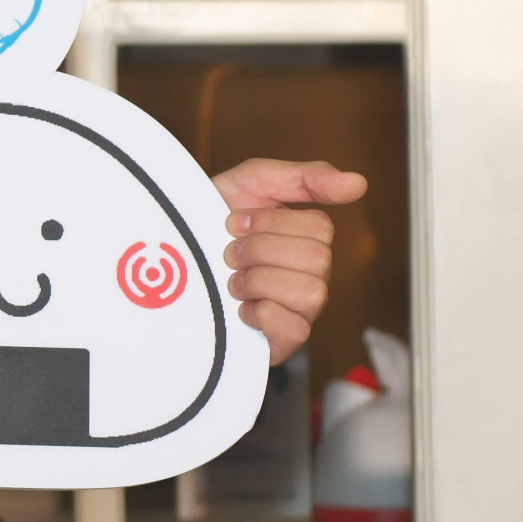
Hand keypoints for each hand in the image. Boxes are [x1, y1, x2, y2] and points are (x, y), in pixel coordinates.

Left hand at [210, 157, 363, 366]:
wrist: (163, 261)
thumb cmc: (211, 221)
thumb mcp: (252, 183)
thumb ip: (305, 177)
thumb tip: (359, 183)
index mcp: (306, 241)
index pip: (321, 228)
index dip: (269, 222)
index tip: (233, 221)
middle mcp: (309, 277)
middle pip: (317, 259)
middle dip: (260, 250)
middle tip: (229, 254)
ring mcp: (298, 312)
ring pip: (310, 293)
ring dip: (259, 281)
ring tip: (232, 282)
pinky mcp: (281, 343)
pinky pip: (296, 329)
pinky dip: (262, 314)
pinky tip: (241, 309)